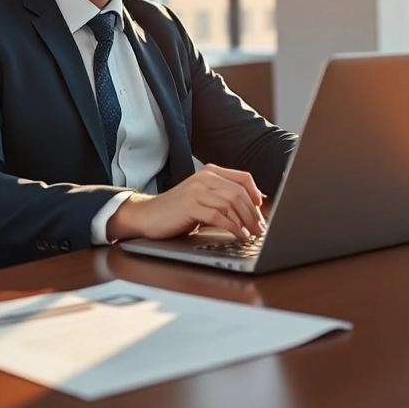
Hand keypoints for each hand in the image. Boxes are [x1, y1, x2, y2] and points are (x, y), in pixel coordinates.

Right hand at [107, 164, 264, 240]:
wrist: (147, 215)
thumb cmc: (176, 210)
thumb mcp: (201, 197)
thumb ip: (222, 197)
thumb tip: (252, 206)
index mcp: (209, 172)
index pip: (242, 177)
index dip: (256, 193)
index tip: (261, 209)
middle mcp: (204, 177)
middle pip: (239, 192)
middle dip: (253, 213)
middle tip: (259, 228)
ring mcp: (197, 190)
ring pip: (231, 203)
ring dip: (245, 221)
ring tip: (251, 234)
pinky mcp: (190, 205)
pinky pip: (218, 216)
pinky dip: (232, 227)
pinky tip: (238, 234)